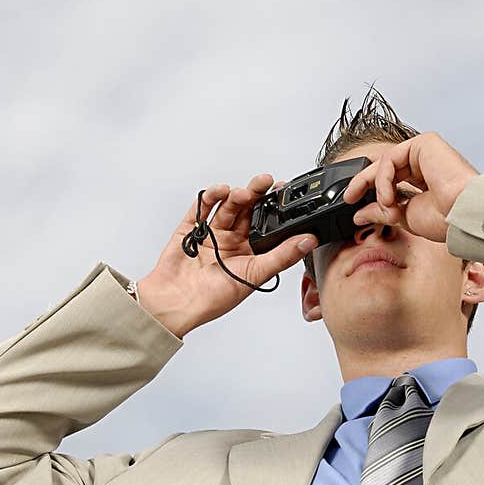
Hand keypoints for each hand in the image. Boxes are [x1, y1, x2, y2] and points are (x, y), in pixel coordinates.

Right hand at [136, 175, 316, 335]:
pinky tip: (219, 192)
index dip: (274, 208)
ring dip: (235, 196)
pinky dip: (209, 197)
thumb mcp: (254, 275)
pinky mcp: (190, 230)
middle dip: (256, 195)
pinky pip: (200, 209)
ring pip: (226, 207)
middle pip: (246, 211)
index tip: (283, 190)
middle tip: (265, 181)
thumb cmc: (212, 299)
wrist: (174, 304)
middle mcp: (231, 242)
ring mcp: (210, 235)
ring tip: (242, 193)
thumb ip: (282, 256)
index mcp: (249, 254)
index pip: (266, 225)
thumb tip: (309, 241)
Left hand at [341, 132, 479, 244]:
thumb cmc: (447, 219)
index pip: (392, 180)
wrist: (462, 214)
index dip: (371, 190)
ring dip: (378, 186)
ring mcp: (427, 153)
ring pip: (386, 162)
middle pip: (386, 168)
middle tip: (350, 197)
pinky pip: (391, 158)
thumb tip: (360, 213)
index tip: (353, 203)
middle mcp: (427, 165)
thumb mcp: (405, 217)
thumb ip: (382, 211)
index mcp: (426, 182)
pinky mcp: (426, 143)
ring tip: (386, 205)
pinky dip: (383, 178)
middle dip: (365, 183)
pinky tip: (388, 196)